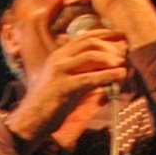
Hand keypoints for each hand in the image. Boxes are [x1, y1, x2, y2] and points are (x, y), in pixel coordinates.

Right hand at [5, 27, 128, 145]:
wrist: (30, 120)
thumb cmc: (50, 104)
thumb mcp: (67, 81)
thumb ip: (83, 72)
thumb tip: (108, 69)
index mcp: (59, 55)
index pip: (85, 37)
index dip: (105, 34)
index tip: (121, 37)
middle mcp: (59, 58)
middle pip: (90, 42)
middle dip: (111, 46)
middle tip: (125, 53)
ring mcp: (60, 71)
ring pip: (91, 56)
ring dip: (111, 59)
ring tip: (123, 66)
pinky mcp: (64, 87)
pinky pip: (91, 78)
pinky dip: (108, 76)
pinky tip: (119, 77)